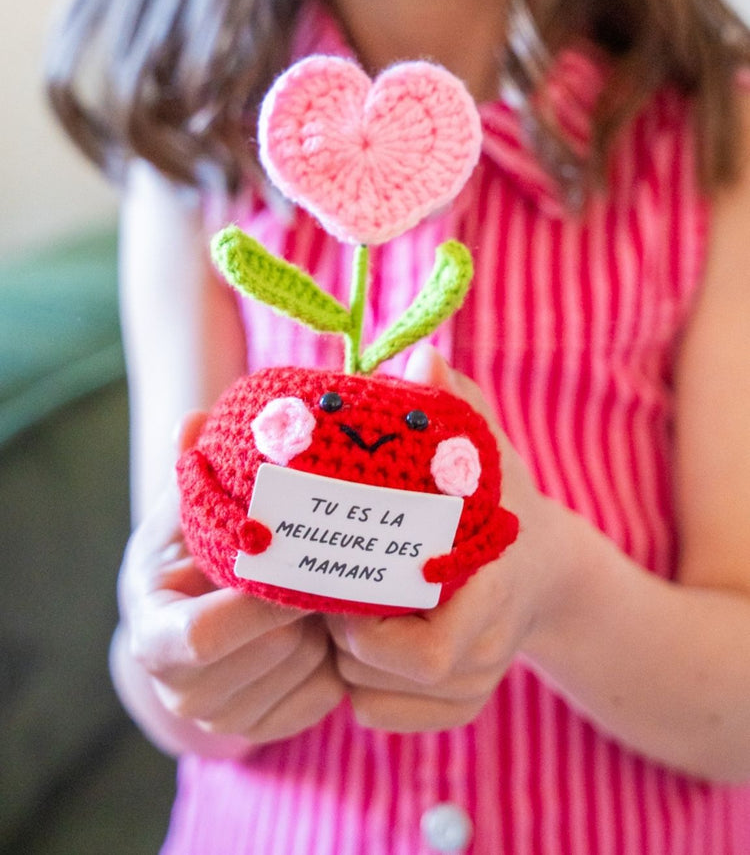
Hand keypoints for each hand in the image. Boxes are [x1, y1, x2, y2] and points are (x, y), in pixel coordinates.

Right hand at [115, 414, 345, 753]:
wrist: (189, 619)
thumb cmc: (189, 554)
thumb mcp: (183, 512)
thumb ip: (191, 470)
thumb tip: (194, 421)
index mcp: (153, 633)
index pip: (203, 635)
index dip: (257, 602)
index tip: (298, 559)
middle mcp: (180, 688)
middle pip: (271, 649)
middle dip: (304, 604)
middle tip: (325, 561)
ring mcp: (222, 717)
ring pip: (306, 671)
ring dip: (325, 628)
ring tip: (321, 591)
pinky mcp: (264, 730)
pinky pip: (326, 695)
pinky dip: (336, 659)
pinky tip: (324, 626)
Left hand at [326, 345, 558, 732]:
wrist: (546, 569)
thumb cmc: (505, 503)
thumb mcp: (488, 450)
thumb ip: (458, 405)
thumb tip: (424, 356)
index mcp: (491, 593)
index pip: (429, 655)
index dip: (369, 634)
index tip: (339, 589)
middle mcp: (486, 653)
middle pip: (383, 679)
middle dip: (339, 638)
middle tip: (319, 592)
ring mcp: (474, 688)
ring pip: (371, 700)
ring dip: (341, 661)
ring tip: (336, 609)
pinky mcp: (457, 708)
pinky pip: (379, 717)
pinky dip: (358, 688)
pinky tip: (360, 642)